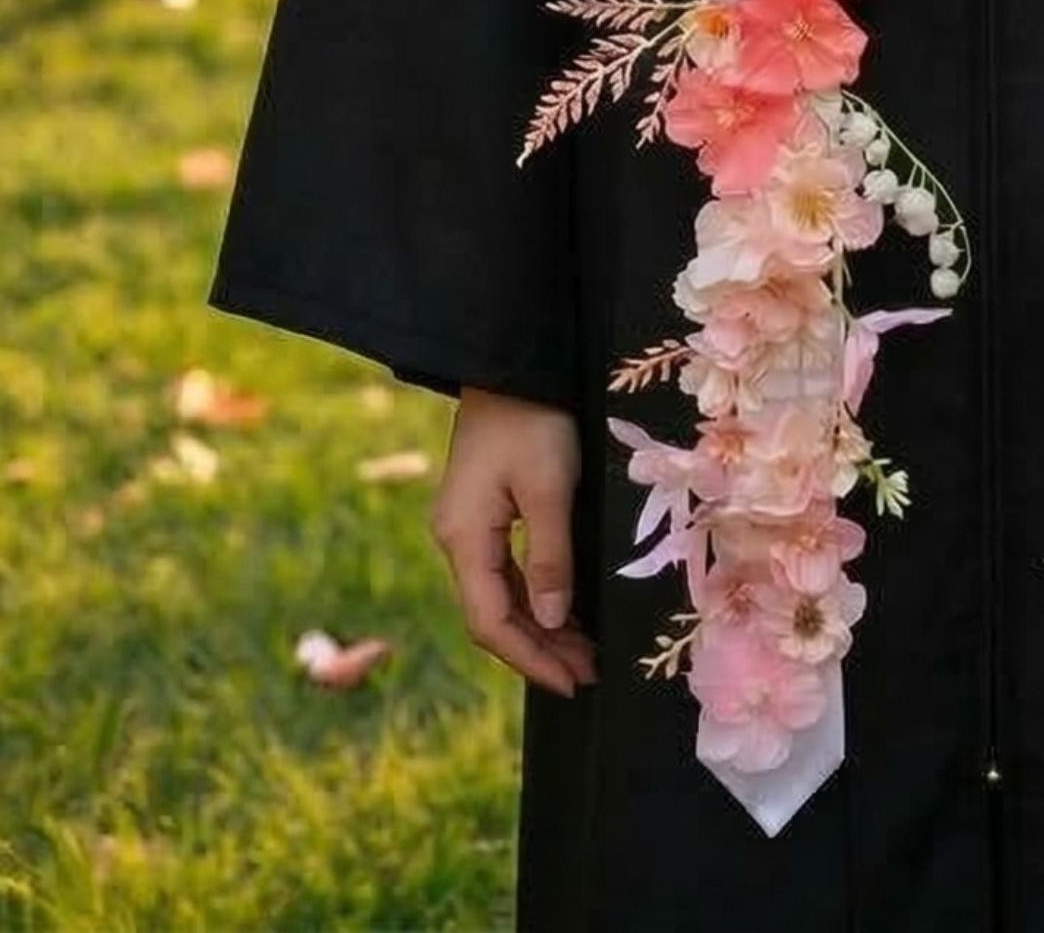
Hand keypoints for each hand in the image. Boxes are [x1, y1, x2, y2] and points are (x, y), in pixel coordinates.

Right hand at [430, 389, 595, 696]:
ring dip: (539, 626)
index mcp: (463, 537)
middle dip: (539, 649)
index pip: (490, 621)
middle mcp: (455, 538)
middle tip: (588, 674)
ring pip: (499, 596)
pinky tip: (562, 611)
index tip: (572, 682)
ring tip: (584, 653)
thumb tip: (552, 618)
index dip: (530, 658)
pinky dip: (534, 596)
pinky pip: (504, 571)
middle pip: (492, 615)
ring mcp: (466, 526)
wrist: (510, 360)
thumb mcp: (549, 487)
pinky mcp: (482, 512)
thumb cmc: (533, 419)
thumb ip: (550, 556)